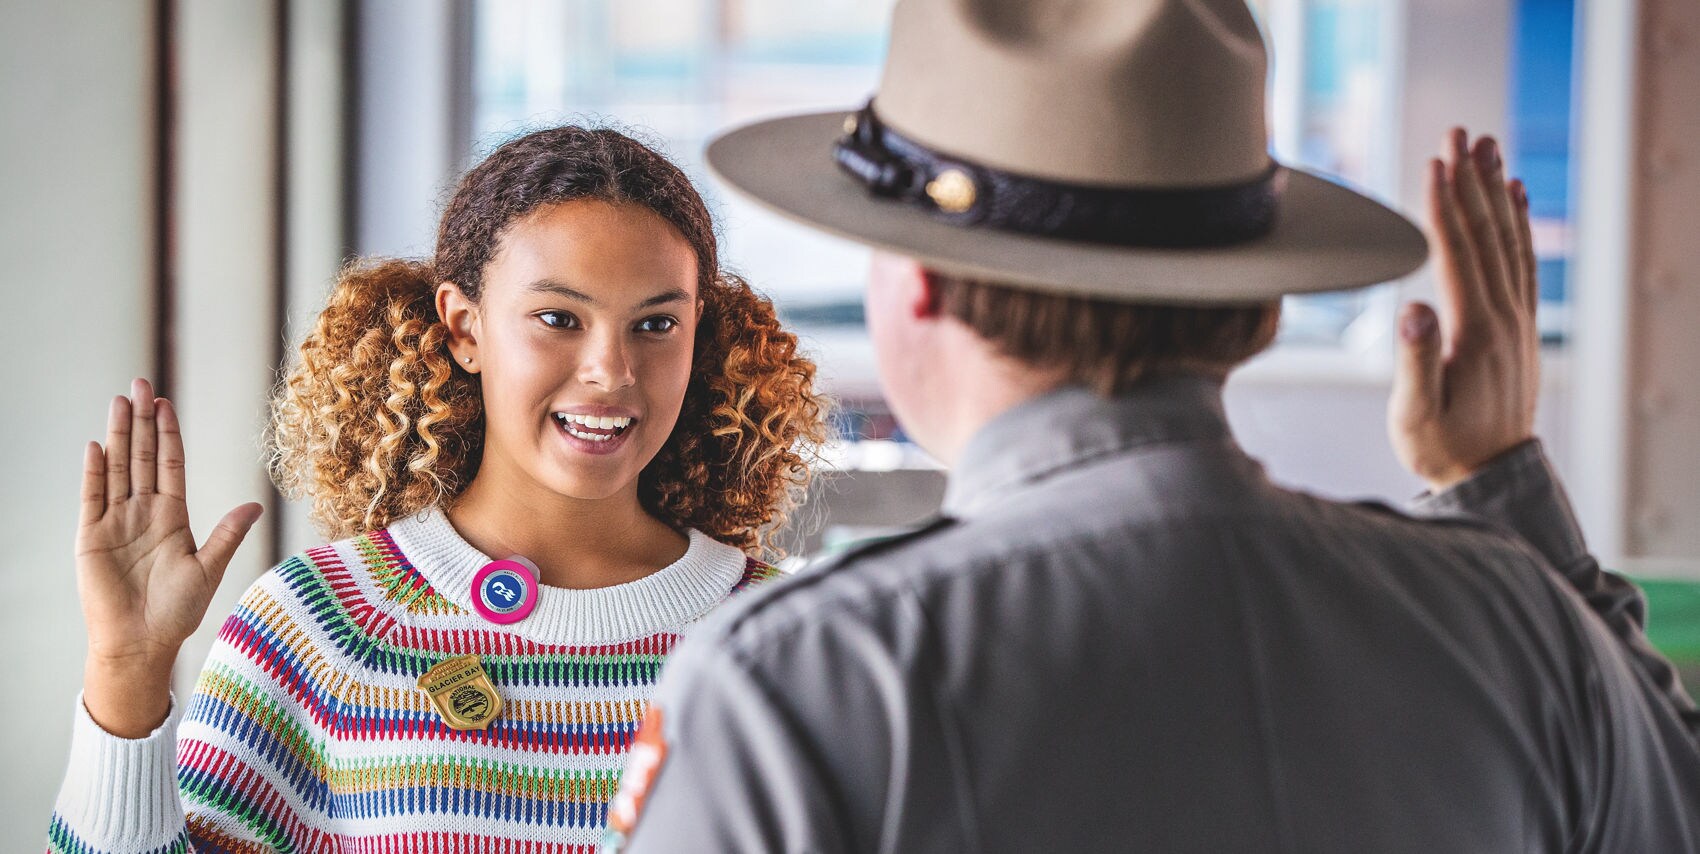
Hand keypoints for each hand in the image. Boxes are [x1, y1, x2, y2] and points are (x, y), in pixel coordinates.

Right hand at [77, 378, 262, 735]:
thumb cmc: (177, 611)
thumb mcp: (209, 568)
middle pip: (140, 456)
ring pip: (117, 468)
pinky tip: (96, 446)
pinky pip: (92, 497)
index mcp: (172, 517)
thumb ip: (227, 535)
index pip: (169, 464)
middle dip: (140, 421)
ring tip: (118, 401)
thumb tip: (255, 505)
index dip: (167, 434)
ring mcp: (116, 522)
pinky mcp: (91, 538)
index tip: (166, 403)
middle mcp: (143, 513)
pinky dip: (94, 472)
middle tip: (140, 384)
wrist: (141, 642)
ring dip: (116, 435)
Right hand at [1388, 129, 1539, 492]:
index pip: (1458, 253)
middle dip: (1473, 181)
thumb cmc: (1442, 447)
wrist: (1491, 477)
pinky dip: (1518, 224)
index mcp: (1474, 332)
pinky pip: (1522, 262)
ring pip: (1508, 241)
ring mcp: (1518, 320)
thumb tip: (1414, 308)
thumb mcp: (1415, 414)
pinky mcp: (1520, 326)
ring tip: (1489, 149)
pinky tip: (1513, 197)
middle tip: (1462, 133)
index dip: (1445, 205)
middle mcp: (1505, 317)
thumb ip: (1415, 362)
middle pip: (1488, 235)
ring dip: (1497, 192)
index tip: (1436, 161)